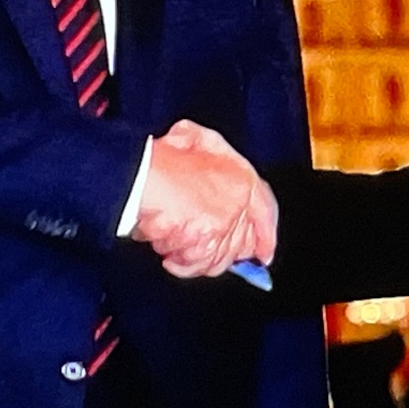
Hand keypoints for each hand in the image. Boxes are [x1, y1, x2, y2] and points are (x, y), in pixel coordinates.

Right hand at [133, 121, 276, 276]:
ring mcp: (223, 225)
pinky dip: (182, 265)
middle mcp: (238, 205)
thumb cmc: (164, 158)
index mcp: (242, 180)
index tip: (264, 252)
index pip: (265, 213)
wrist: (142, 174)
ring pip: (219, 258)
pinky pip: (198, 265)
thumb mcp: (200, 142)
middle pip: (242, 242)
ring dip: (198, 256)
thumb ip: (214, 158)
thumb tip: (217, 172)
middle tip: (204, 247)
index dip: (266, 236)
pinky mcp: (205, 242)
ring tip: (179, 244)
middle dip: (225, 250)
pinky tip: (170, 256)